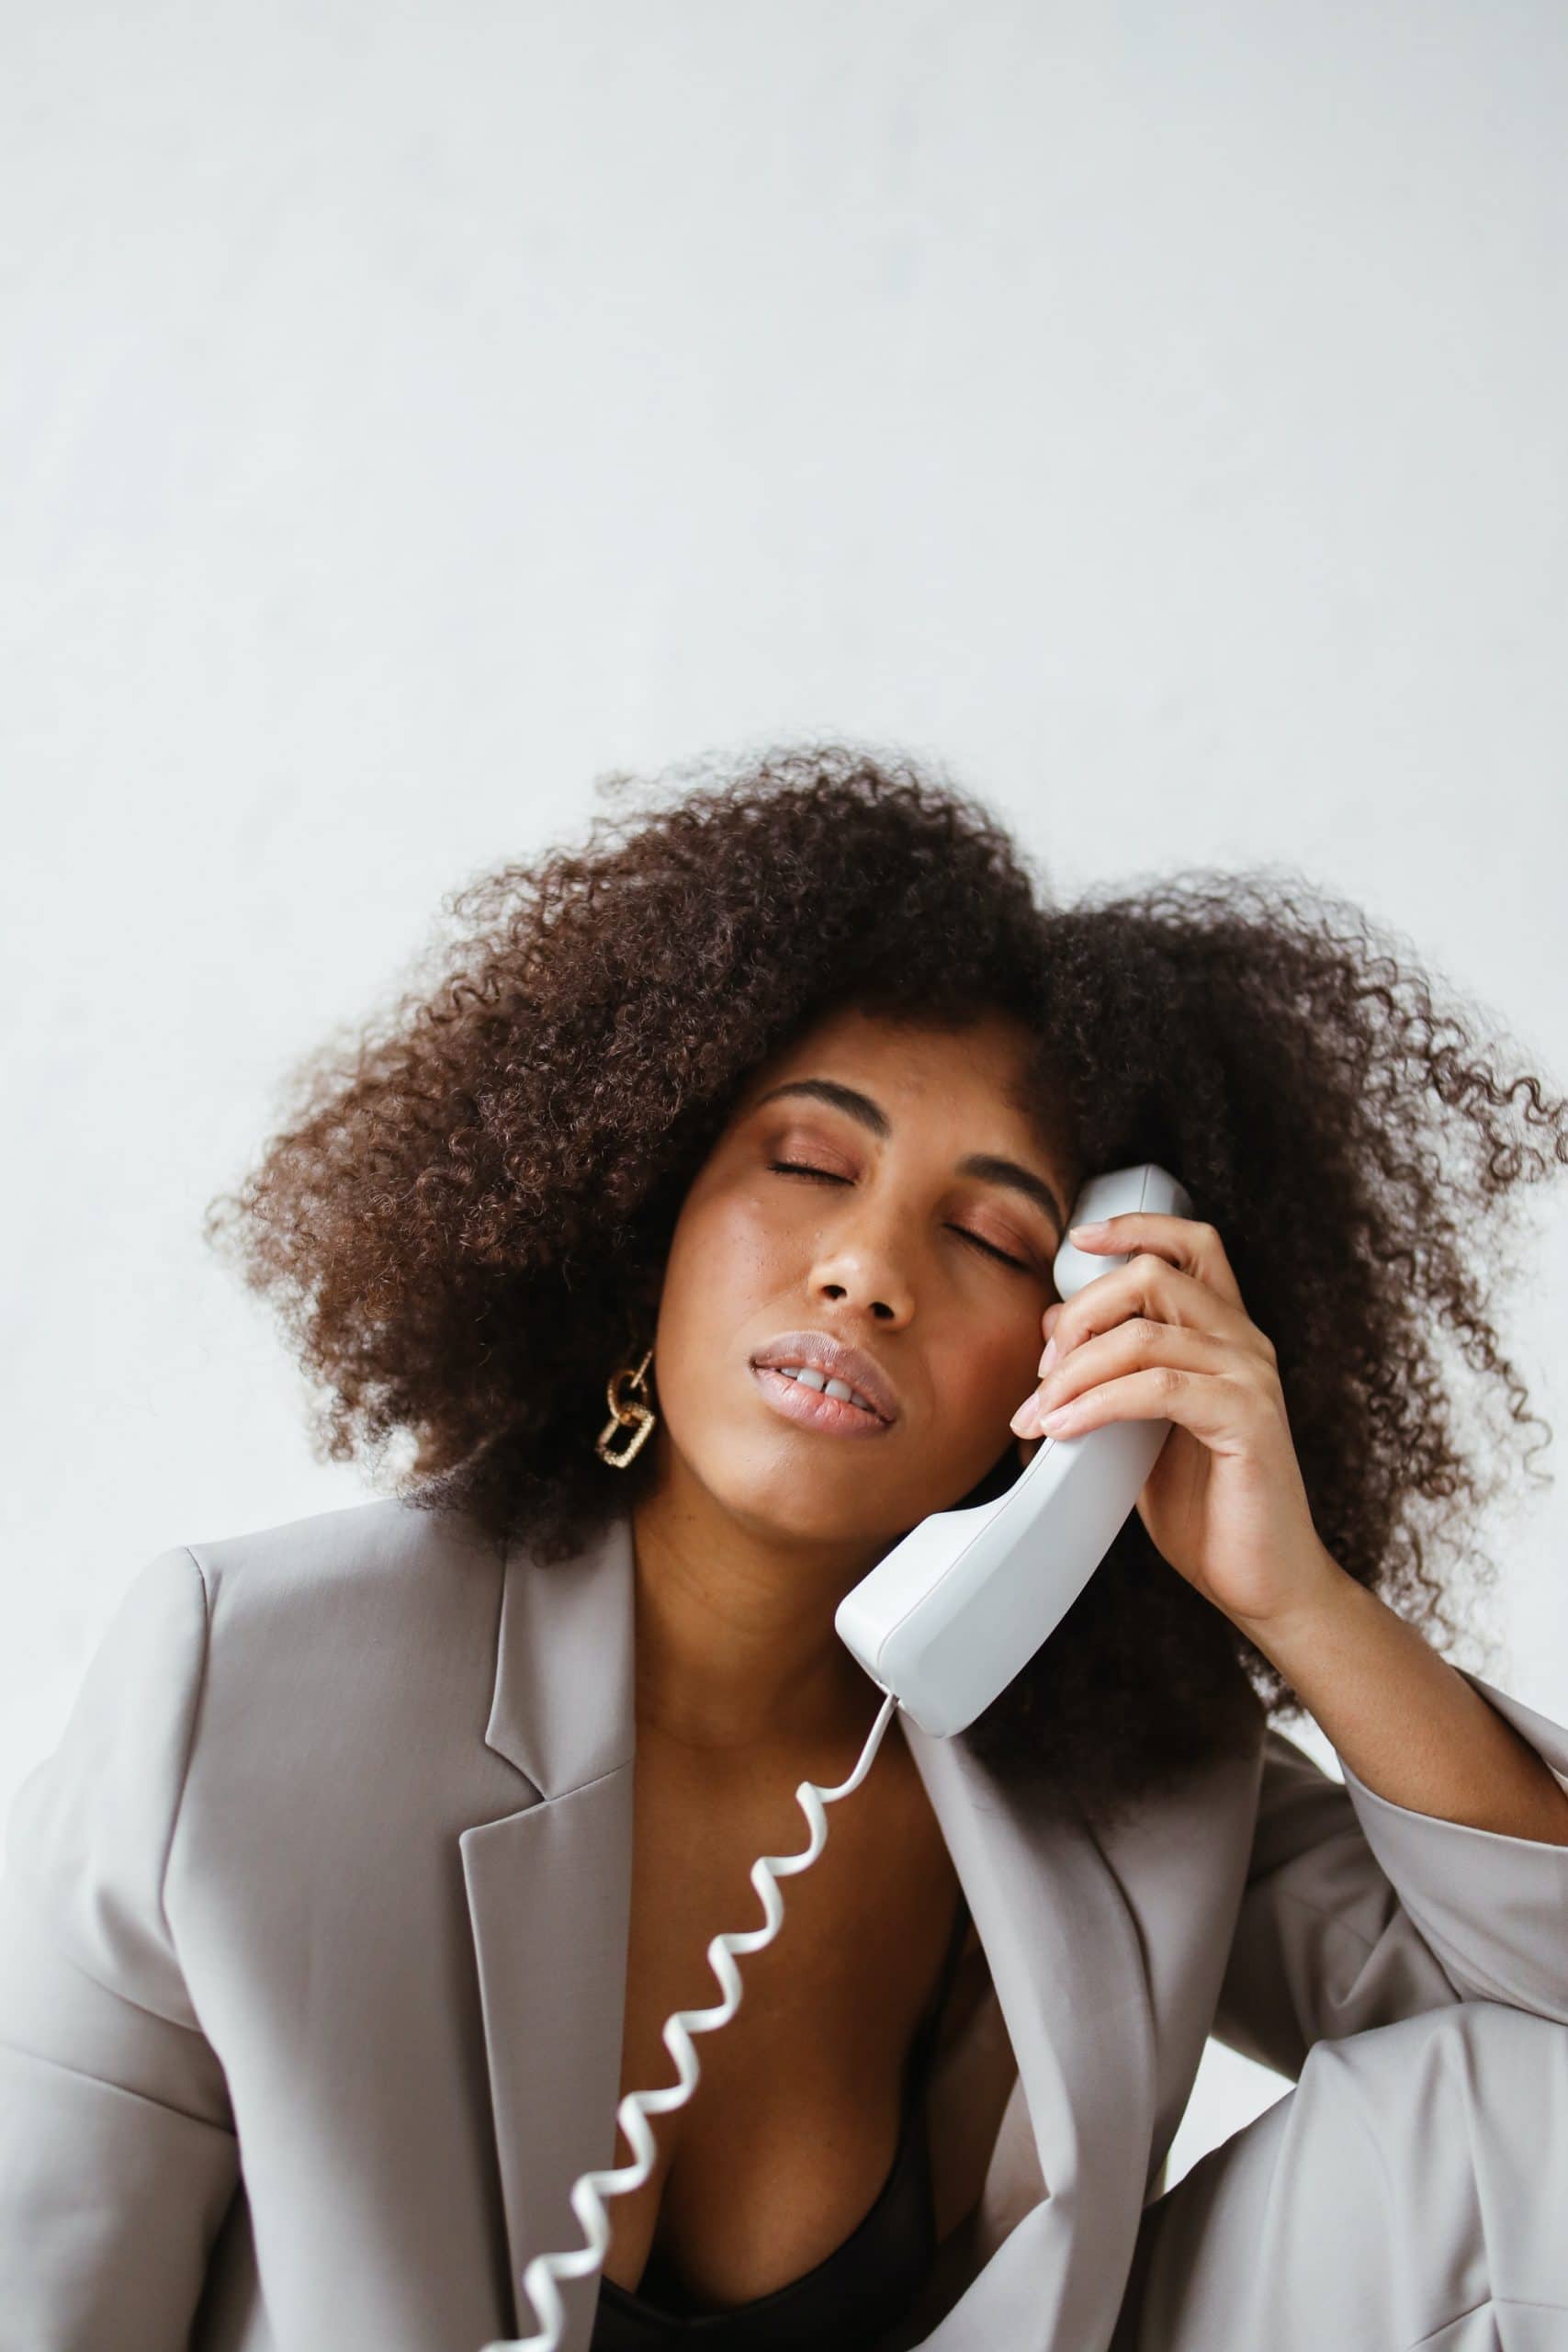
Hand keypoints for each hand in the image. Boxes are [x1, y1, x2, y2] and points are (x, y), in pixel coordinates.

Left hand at [1008, 1213, 1343, 1628]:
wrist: (1263, 1578)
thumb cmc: (1206, 1507)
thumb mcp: (1144, 1428)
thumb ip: (1115, 1375)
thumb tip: (1056, 1329)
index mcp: (1225, 1333)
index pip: (1191, 1243)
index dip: (1135, 1228)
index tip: (1076, 1241)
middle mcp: (1245, 1342)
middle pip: (1154, 1275)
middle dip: (1081, 1311)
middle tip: (1041, 1367)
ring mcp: (1251, 1378)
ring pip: (1146, 1333)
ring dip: (1075, 1369)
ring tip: (1037, 1412)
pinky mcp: (1248, 1420)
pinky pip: (1157, 1388)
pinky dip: (1097, 1403)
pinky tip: (1063, 1427)